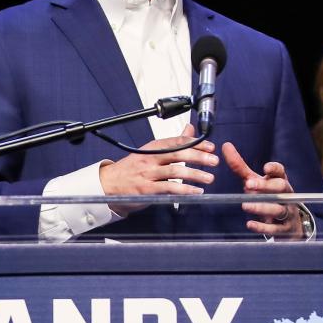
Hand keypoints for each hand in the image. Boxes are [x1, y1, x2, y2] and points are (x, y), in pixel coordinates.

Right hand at [99, 124, 217, 214]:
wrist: (108, 184)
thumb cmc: (132, 168)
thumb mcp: (152, 152)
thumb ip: (173, 143)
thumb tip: (190, 130)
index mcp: (153, 147)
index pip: (177, 141)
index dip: (196, 143)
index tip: (211, 147)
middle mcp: (151, 158)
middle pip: (178, 154)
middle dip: (198, 157)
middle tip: (214, 161)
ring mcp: (148, 174)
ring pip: (175, 171)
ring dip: (194, 175)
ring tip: (209, 178)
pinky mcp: (146, 189)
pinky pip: (168, 188)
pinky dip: (184, 190)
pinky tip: (195, 192)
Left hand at [222, 142, 304, 238]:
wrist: (288, 223)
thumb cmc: (267, 196)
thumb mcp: (255, 181)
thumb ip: (240, 167)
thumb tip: (225, 145)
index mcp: (279, 181)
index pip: (280, 172)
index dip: (275, 169)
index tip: (265, 168)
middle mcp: (286, 195)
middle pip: (281, 188)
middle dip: (266, 186)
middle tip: (248, 185)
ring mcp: (287, 212)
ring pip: (278, 209)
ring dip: (262, 207)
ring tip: (246, 206)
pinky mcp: (285, 229)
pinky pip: (276, 228)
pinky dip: (263, 227)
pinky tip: (250, 224)